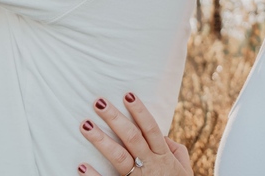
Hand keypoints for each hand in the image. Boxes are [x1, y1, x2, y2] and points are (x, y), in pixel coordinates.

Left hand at [78, 94, 192, 175]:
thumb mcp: (183, 168)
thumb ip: (175, 149)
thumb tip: (163, 135)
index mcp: (163, 156)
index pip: (151, 129)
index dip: (140, 111)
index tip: (128, 94)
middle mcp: (151, 165)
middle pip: (132, 138)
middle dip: (115, 118)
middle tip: (98, 101)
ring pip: (119, 157)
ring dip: (101, 140)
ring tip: (85, 124)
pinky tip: (81, 166)